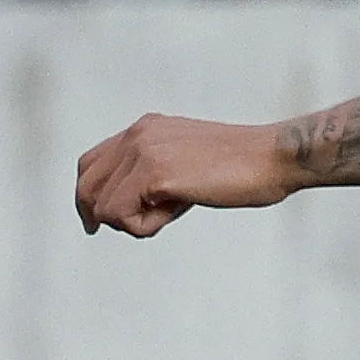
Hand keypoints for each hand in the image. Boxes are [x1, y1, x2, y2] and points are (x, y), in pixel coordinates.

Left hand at [75, 113, 296, 237]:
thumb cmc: (241, 168)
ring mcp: (143, 152)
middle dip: (99, 215)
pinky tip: (177, 211)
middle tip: (112, 231)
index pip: (91, 163)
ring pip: (103, 206)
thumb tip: (136, 203)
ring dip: (133, 223)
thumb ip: (158, 173)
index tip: (96, 221)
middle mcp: (137, 135)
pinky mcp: (154, 173)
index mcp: (144, 129)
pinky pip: (121, 215)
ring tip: (173, 211)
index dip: (88, 195)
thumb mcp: (187, 162)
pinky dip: (144, 227)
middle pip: (87, 185)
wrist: (272, 157)